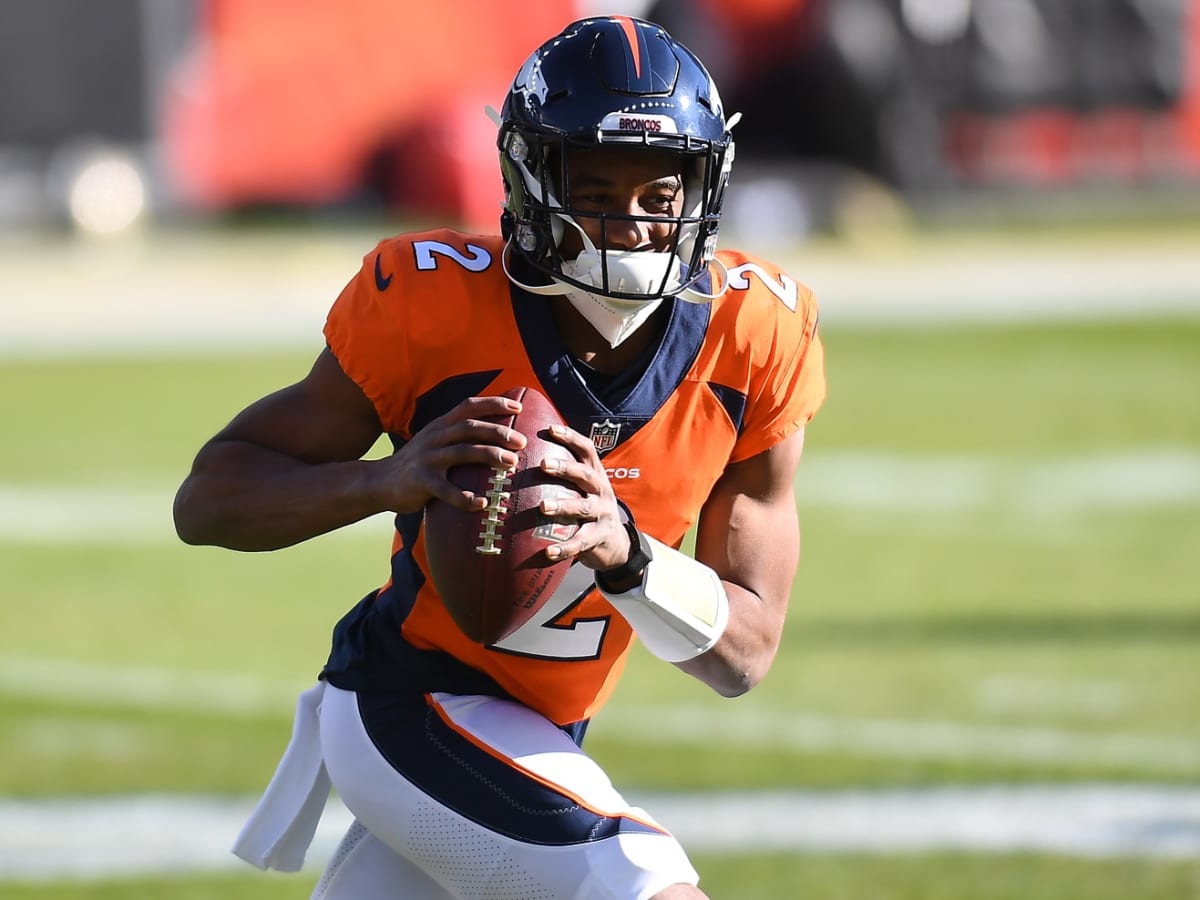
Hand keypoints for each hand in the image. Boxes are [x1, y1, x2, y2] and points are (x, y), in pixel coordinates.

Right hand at [370, 395, 527, 513]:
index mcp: (440, 425)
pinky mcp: (420, 481)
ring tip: (511, 463)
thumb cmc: (419, 463)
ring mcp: (427, 458)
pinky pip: (445, 489)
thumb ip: (459, 436)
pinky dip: (464, 497)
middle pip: (469, 427)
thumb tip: (498, 433)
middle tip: (521, 442)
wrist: (379, 482)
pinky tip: (481, 503)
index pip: (468, 406)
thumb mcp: (435, 441)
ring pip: (461, 452)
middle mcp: (434, 437)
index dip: (493, 404)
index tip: (519, 408)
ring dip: (488, 455)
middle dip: (498, 432)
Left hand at [536, 424, 631, 570]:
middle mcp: (601, 491)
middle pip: (586, 474)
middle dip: (565, 468)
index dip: (570, 437)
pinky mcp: (600, 538)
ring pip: (583, 507)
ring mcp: (602, 514)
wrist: (616, 544)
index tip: (550, 429)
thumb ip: (562, 475)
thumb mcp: (581, 489)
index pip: (586, 449)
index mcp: (595, 474)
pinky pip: (581, 542)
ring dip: (563, 505)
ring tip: (542, 507)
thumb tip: (524, 454)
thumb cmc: (587, 510)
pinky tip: (548, 552)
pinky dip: (565, 547)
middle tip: (543, 464)